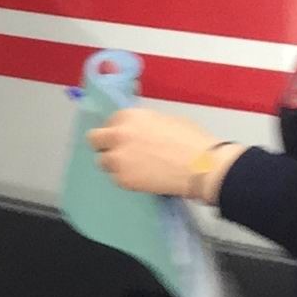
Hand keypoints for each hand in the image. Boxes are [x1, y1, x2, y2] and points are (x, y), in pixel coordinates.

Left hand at [90, 107, 231, 199]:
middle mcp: (117, 135)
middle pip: (94, 140)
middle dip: (105, 145)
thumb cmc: (191, 140)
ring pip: (103, 161)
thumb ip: (143, 125)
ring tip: (135, 167)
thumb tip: (137, 131)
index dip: (118, 130)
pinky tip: (143, 177)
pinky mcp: (122, 179)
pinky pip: (116, 178)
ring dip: (114, 163)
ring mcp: (117, 159)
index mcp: (129, 117)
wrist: (201, 166)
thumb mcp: (165, 120)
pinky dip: (126, 178)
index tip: (126, 138)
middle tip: (119, 152)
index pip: (109, 122)